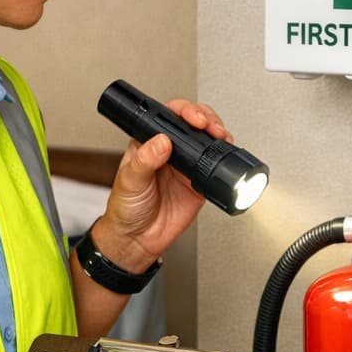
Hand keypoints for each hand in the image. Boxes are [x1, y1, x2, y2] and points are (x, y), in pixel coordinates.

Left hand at [94, 98, 233, 270]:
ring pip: (207, 141)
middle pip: (193, 124)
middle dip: (207, 119)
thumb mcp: (129, 181)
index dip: (184, 111)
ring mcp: (185, 167)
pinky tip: (225, 158)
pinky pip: (215, 167)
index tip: (193, 118)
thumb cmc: (125, 209)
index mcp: (149, 143)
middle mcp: (169, 152)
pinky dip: (225, 160)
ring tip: (222, 137)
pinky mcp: (198, 184)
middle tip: (211, 127)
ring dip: (218, 135)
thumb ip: (144, 160)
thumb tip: (161, 141)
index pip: (169, 117)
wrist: (136, 240)